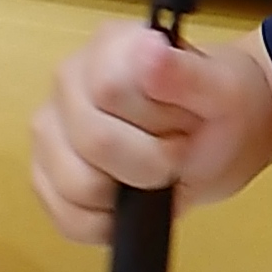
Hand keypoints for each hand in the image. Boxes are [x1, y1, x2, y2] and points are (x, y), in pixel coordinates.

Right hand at [28, 25, 271, 242]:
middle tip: (176, 153)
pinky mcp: (47, 177)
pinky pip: (66, 218)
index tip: (184, 122)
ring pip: (76, 184)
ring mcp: (51, 131)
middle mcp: (68, 82)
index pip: (110, 89)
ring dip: (129, 194)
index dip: (156, 121)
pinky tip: (130, 204)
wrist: (222, 140)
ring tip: (152, 174)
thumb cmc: (220, 110)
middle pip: (94, 141)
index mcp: (108, 47)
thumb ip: (188, 74)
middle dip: (150, 163)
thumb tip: (149, 53)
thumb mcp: (224, 92)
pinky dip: (107, 224)